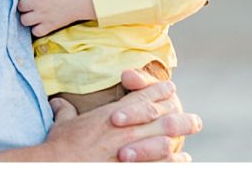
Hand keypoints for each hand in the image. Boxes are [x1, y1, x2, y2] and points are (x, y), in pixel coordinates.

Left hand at [18, 0, 94, 35]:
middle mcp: (36, 1)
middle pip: (20, 6)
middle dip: (24, 5)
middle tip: (31, 4)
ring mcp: (42, 15)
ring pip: (24, 20)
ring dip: (27, 18)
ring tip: (34, 15)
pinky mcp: (49, 25)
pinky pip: (35, 31)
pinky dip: (37, 29)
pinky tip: (41, 24)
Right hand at [44, 70, 200, 161]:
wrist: (61, 162)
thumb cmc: (61, 145)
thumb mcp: (62, 122)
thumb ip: (65, 110)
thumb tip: (58, 102)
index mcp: (112, 114)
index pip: (141, 97)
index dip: (158, 91)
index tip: (169, 88)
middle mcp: (127, 129)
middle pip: (162, 117)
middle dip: (180, 117)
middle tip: (194, 120)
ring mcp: (133, 149)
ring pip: (167, 139)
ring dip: (182, 137)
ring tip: (192, 138)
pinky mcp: (134, 165)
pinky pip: (161, 162)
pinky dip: (174, 161)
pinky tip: (183, 160)